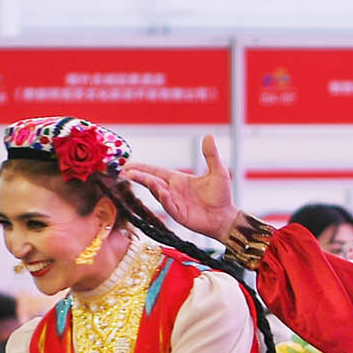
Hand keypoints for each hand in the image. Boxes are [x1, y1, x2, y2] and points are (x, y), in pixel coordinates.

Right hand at [122, 135, 238, 240]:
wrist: (226, 217)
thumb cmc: (221, 195)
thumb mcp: (217, 171)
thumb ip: (211, 155)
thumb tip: (208, 136)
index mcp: (178, 179)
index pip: (156, 171)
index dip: (142, 168)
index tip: (127, 165)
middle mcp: (173, 191)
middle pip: (152, 181)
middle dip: (139, 176)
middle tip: (126, 172)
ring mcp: (175, 203)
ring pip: (158, 193)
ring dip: (150, 186)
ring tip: (142, 178)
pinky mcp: (180, 215)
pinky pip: (169, 207)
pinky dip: (165, 200)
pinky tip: (162, 192)